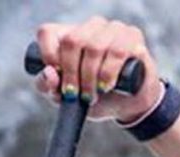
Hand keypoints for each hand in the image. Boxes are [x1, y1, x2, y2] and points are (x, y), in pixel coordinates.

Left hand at [32, 17, 162, 123]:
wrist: (128, 105)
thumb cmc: (95, 96)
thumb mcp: (66, 97)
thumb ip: (48, 87)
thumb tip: (49, 73)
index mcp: (69, 35)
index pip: (47, 32)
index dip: (48, 55)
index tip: (56, 77)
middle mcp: (90, 27)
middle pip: (72, 40)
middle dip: (72, 73)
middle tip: (75, 94)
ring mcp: (113, 29)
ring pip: (94, 46)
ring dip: (91, 77)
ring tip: (92, 95)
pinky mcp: (133, 37)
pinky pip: (117, 51)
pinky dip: (108, 73)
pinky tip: (107, 85)